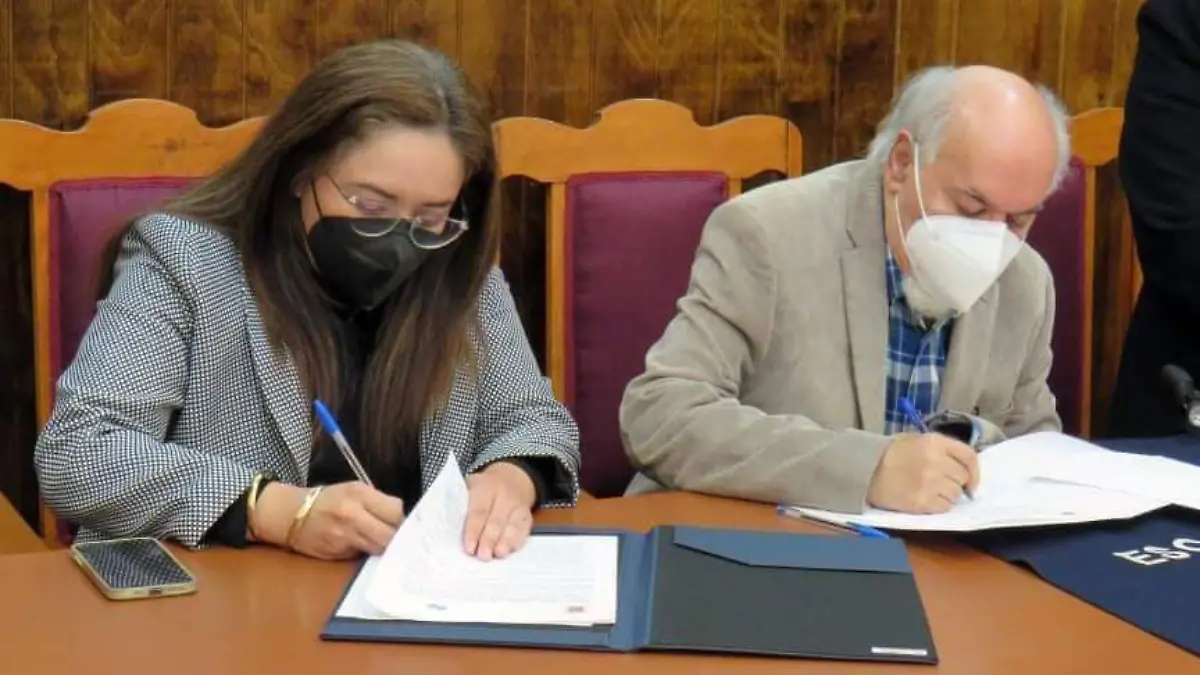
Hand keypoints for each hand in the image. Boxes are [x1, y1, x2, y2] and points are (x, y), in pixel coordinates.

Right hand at [252, 481, 404, 559]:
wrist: (291, 514)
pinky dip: (370, 554)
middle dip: (399, 538)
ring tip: (389, 544)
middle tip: (404, 539)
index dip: (404, 519)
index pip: (395, 511)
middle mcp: (352, 516)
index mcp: (359, 495)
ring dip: (387, 548)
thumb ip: (378, 501)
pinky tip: (370, 549)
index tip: (408, 523)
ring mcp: (344, 537)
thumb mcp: (354, 489)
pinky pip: (364, 556)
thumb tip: (402, 517)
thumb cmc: (328, 499)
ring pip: (379, 549)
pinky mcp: (338, 554)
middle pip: (390, 534)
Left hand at [463, 462, 535, 560]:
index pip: (479, 511)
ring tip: (499, 554)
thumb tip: (450, 531)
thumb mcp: (470, 487)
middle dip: (489, 539)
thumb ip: (462, 505)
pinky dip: (518, 540)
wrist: (512, 478)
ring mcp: (518, 505)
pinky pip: (524, 529)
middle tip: (483, 556)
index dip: (474, 530)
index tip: (469, 548)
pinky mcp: (527, 516)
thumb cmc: (483, 489)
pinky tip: (511, 550)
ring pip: (513, 525)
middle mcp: (504, 495)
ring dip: (506, 541)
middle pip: (496, 520)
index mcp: (485, 487)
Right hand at [867, 433, 980, 513]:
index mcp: (935, 442)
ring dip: (947, 495)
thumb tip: (963, 467)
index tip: (972, 481)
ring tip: (930, 491)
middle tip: (941, 484)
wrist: (865, 470)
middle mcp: (936, 461)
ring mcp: (929, 482)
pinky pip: (944, 507)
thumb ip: (941, 449)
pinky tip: (925, 499)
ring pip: (955, 494)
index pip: (969, 456)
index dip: (975, 471)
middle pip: (962, 478)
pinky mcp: (922, 502)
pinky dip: (938, 506)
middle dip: (956, 483)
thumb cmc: (890, 454)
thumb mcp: (916, 440)